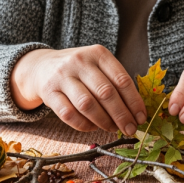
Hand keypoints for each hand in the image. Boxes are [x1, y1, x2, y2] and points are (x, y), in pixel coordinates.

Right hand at [10, 45, 146, 133]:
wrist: (42, 66)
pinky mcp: (48, 92)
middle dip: (121, 115)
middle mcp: (80, 61)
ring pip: (87, 105)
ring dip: (104, 121)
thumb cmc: (79, 70)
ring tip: (112, 128)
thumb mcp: (98, 66)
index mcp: (98, 54)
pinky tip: (93, 127)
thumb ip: (115, 83)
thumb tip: (136, 113)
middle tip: (130, 129)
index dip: (134, 102)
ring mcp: (62, 76)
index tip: (141, 117)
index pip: (122, 80)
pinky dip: (84, 125)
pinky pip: (69, 114)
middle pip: (106, 93)